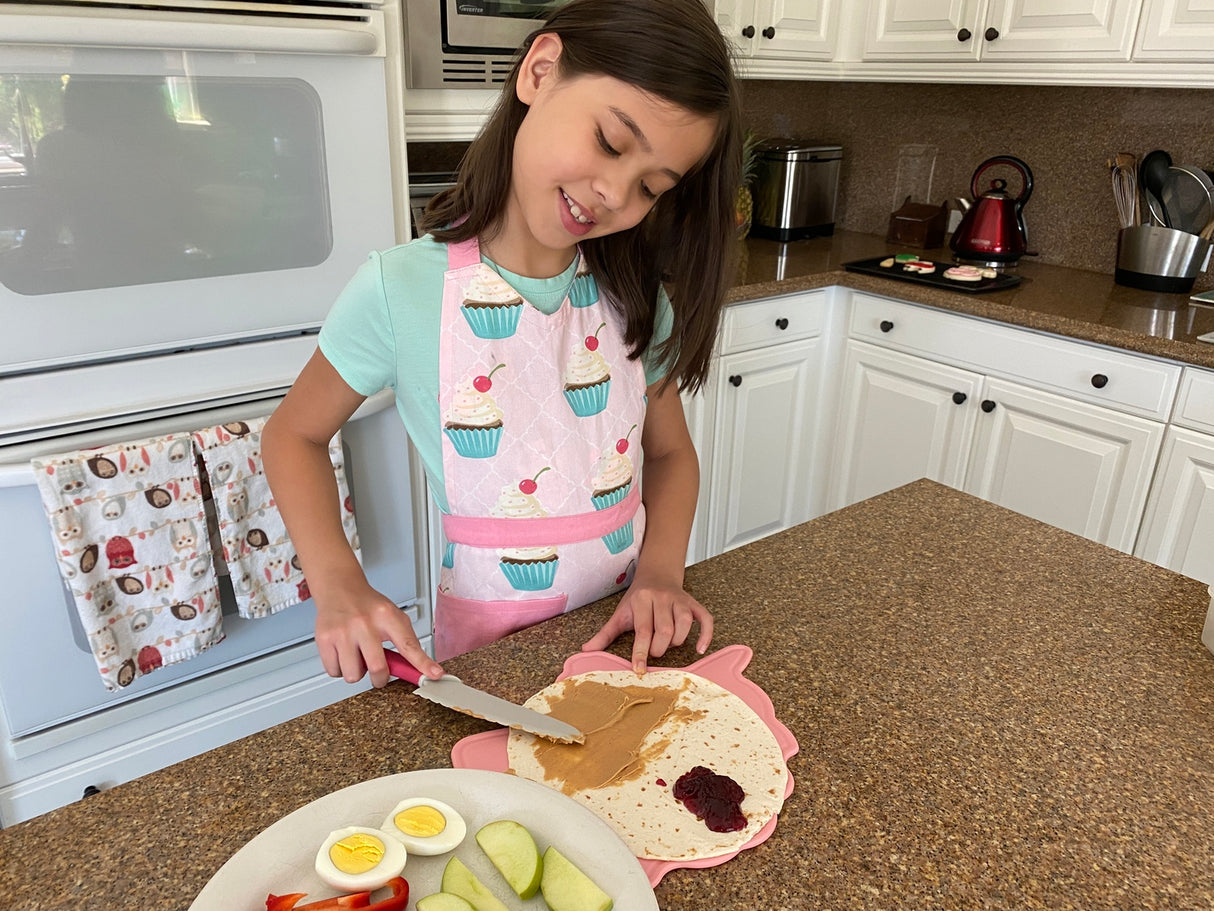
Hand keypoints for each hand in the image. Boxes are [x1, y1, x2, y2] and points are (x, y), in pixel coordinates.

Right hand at [313, 576, 442, 687]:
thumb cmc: (368, 606)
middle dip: (380, 679)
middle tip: (379, 674)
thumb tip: (421, 670)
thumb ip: (405, 642)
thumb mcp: (392, 616)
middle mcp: (364, 623)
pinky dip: (340, 669)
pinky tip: (343, 654)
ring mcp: (343, 632)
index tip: (435, 675)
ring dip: (357, 672)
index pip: (409, 645)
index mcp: (387, 616)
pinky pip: (334, 672)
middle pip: (378, 668)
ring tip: (357, 655)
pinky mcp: (325, 639)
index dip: (423, 663)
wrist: (340, 588)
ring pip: (353, 675)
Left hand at [580, 575, 712, 672]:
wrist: (656, 575)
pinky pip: (705, 619)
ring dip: (677, 641)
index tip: (639, 670)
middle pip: (665, 629)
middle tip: (653, 652)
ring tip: (668, 645)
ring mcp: (680, 600)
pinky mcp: (694, 603)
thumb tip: (586, 651)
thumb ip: (604, 634)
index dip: (641, 652)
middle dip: (659, 648)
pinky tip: (699, 649)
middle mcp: (662, 597)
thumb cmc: (637, 599)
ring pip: (685, 624)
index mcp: (641, 599)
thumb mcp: (620, 613)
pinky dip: (705, 635)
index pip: (643, 630)